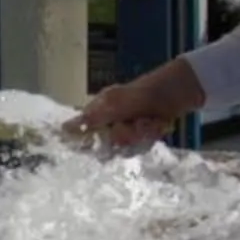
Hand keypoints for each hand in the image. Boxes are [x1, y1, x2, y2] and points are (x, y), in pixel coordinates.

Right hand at [76, 60, 205, 148]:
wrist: (177, 92)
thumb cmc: (143, 93)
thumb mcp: (115, 104)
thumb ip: (90, 118)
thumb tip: (62, 129)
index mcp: (99, 110)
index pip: (83, 133)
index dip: (90, 140)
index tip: (105, 138)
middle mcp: (110, 121)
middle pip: (106, 145)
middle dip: (124, 137)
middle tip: (135, 124)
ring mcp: (126, 129)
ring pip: (125, 148)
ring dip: (141, 136)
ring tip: (150, 122)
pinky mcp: (141, 135)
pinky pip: (140, 147)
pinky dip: (150, 136)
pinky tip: (157, 125)